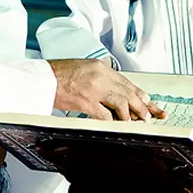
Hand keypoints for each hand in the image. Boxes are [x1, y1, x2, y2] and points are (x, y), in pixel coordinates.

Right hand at [48, 59, 167, 120]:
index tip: (148, 102)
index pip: (127, 82)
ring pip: (121, 103)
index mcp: (100, 67)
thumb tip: (115, 91)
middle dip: (142, 106)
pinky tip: (117, 125)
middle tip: (150, 115)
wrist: (42, 78)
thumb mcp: (84, 67)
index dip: (140, 94)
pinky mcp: (86, 102)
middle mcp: (100, 76)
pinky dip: (113, 121)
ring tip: (135, 122)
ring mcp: (94, 90)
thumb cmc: (58, 74)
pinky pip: (106, 115)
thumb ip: (100, 77)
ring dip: (130, 115)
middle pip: (128, 93)